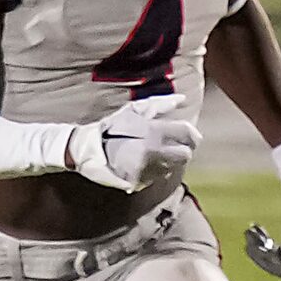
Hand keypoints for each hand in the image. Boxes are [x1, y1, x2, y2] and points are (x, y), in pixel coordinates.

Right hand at [67, 92, 198, 191]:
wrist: (88, 149)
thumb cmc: (112, 127)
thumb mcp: (134, 110)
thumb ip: (160, 104)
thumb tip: (182, 98)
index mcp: (155, 131)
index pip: (189, 135)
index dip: (192, 136)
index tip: (188, 136)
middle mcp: (154, 152)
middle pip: (186, 154)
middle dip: (182, 150)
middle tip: (174, 146)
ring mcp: (147, 168)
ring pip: (173, 167)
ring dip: (169, 161)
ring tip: (156, 154)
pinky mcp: (140, 181)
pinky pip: (159, 177)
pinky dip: (156, 171)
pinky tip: (146, 164)